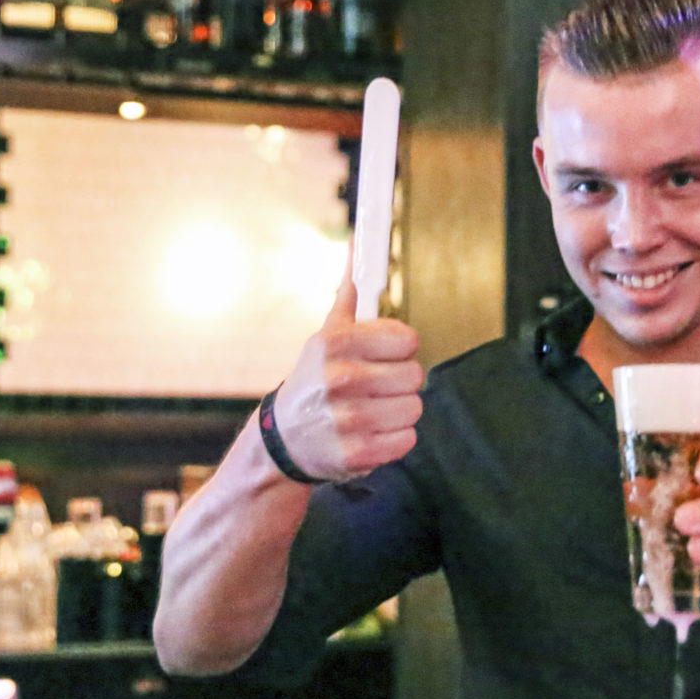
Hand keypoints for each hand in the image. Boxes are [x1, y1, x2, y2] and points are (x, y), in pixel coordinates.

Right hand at [269, 261, 423, 481]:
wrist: (283, 440)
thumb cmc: (314, 381)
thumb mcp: (325, 335)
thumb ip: (349, 293)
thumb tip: (359, 244)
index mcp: (335, 344)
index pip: (408, 339)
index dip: (400, 349)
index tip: (384, 356)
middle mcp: (340, 379)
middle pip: (415, 375)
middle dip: (400, 382)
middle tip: (375, 388)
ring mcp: (347, 419)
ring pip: (414, 408)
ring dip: (398, 411)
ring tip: (372, 411)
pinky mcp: (356, 454)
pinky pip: (407, 439)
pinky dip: (394, 439)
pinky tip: (371, 434)